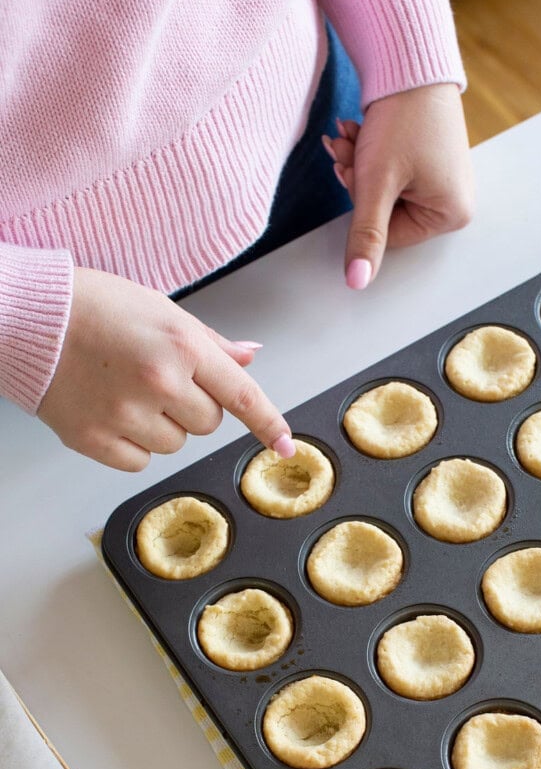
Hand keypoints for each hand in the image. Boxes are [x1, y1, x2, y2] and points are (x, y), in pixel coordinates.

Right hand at [38, 267, 293, 470]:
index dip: (268, 424)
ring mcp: (126, 414)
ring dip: (162, 426)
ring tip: (128, 391)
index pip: (242, 395)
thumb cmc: (93, 306)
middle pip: (208, 424)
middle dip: (193, 406)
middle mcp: (160, 382)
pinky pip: (140, 462)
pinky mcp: (95, 439)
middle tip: (158, 380)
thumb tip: (251, 356)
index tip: (285, 444)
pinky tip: (111, 412)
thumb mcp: (162, 310)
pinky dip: (132, 445)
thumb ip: (211, 342)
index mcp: (182, 346)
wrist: (28, 318)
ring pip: (175, 445)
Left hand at [322, 83, 473, 288]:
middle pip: (385, 213)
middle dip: (360, 181)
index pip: (389, 236)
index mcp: (451, 215)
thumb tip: (357, 282)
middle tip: (353, 150)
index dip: (365, 208)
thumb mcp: (377, 184)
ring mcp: (440, 181)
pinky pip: (389, 173)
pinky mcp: (427, 162)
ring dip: (359, 165)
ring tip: (354, 136)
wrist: (410, 63)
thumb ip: (366, 236)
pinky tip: (360, 133)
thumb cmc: (404, 119)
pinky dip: (369, 155)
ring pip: (381, 191)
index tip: (359, 176)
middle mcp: (452, 201)